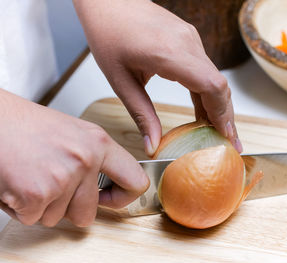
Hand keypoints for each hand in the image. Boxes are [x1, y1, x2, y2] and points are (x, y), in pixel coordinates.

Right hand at [0, 89, 148, 226]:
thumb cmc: (27, 125)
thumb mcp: (74, 134)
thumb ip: (95, 160)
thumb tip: (109, 188)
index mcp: (99, 143)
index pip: (136, 181)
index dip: (123, 197)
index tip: (109, 198)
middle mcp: (85, 160)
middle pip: (88, 213)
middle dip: (68, 208)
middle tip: (51, 183)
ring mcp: (62, 177)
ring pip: (58, 218)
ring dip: (42, 206)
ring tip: (32, 176)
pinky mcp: (36, 194)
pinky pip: (33, 219)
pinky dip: (21, 208)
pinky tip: (18, 182)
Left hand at [73, 0, 242, 155]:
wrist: (109, 2)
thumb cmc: (109, 35)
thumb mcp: (120, 81)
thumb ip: (141, 115)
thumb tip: (153, 144)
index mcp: (169, 54)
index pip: (211, 86)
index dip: (222, 114)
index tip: (226, 138)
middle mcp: (187, 43)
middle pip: (220, 85)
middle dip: (226, 117)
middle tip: (229, 143)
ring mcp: (190, 39)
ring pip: (214, 78)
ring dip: (218, 106)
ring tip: (217, 132)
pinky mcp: (188, 39)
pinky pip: (205, 69)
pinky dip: (208, 92)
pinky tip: (203, 110)